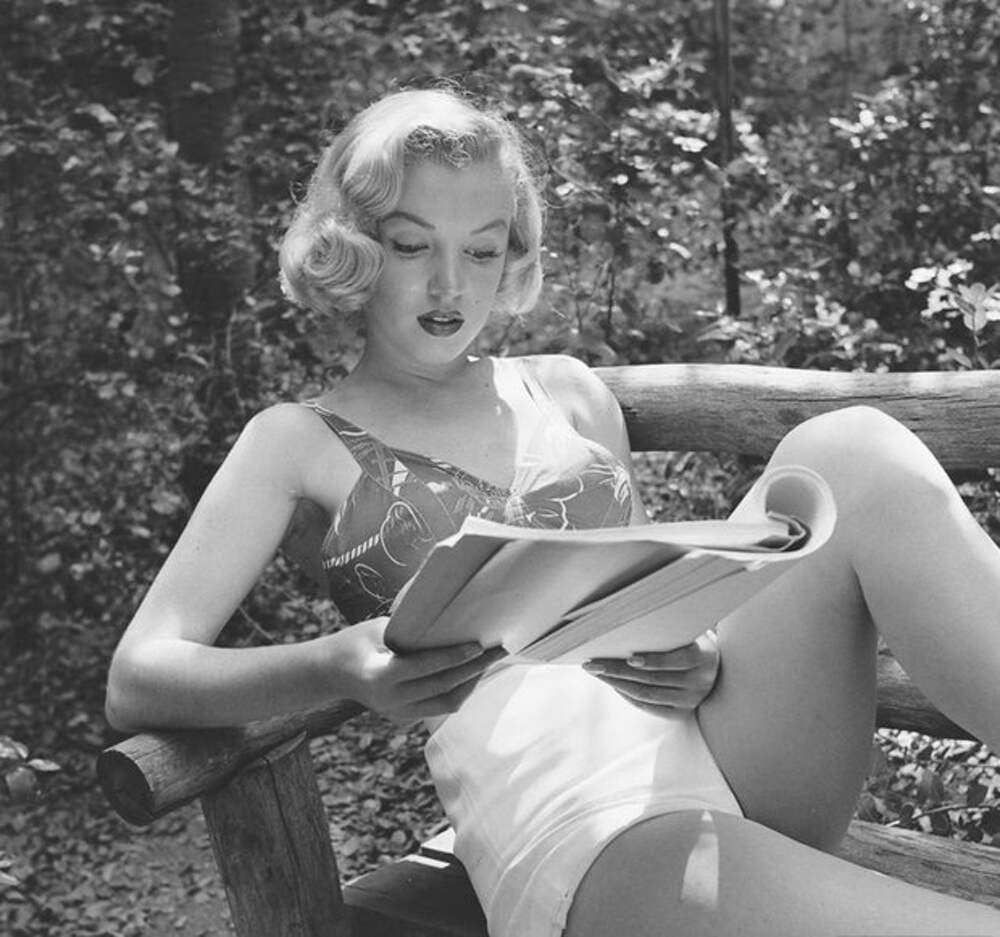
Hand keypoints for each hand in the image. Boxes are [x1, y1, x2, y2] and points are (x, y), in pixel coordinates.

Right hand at [327, 617, 506, 723]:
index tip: (477, 645)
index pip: (424, 668)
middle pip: (442, 686)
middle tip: (498, 650)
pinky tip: (472, 672)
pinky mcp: (404, 717)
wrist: (329, 673)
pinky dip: (458, 690)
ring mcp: (398, 713)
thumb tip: (449, 620)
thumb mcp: (378, 629)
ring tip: (490, 660)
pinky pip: (440, 706)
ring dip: (471, 682)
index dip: (453, 657)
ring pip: (447, 703)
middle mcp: (391, 700)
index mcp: (381, 676)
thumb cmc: (354, 642)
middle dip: (474, 669)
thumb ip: (410, 631)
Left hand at [582, 630, 720, 714]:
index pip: (679, 661)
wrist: (713, 666)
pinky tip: (613, 684)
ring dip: (618, 684)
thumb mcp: (688, 632)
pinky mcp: (680, 713)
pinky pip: (649, 707)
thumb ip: (668, 629)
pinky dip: (628, 695)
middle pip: (654, 679)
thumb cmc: (690, 640)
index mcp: (705, 658)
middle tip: (594, 664)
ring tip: (598, 673)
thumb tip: (627, 620)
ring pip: (648, 695)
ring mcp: (690, 701)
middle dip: (620, 671)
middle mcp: (700, 683)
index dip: (655, 661)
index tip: (629, 657)